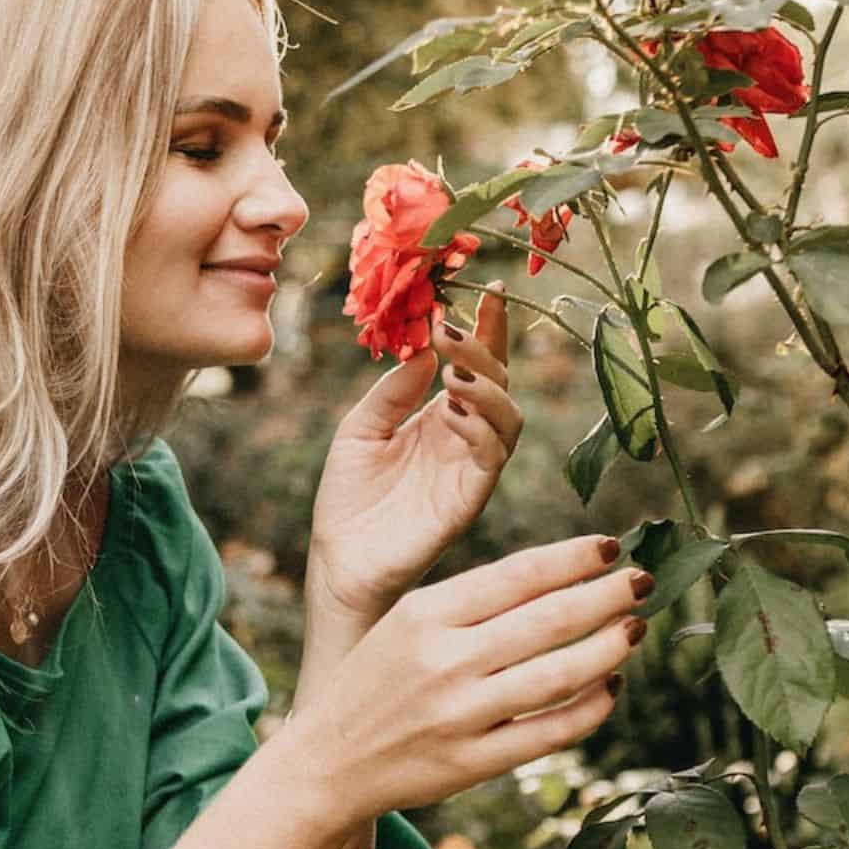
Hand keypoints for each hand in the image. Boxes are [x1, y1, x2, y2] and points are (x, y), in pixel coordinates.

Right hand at [291, 535, 650, 819]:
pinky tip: (610, 687)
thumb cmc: (374, 680)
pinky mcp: (474, 762)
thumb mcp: (405, 623)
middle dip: (607, 596)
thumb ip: (470, 603)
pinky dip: (591, 708)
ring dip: (609, 647)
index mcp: (424, 613)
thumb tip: (558, 579)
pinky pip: (552, 732)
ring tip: (635, 629)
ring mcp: (461, 714)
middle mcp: (444, 660)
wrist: (327, 759)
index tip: (613, 548)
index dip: (574, 559)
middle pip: (549, 619)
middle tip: (644, 582)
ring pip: (561, 675)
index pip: (518, 575)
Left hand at [307, 286, 521, 624]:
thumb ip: (395, 389)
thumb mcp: (363, 427)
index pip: (477, 364)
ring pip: (509, 419)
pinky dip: (480, 428)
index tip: (488, 288)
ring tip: (453, 371)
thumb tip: (426, 344)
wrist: (339, 560)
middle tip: (450, 329)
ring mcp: (471, 469)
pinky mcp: (469, 500)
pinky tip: (454, 410)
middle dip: (483, 350)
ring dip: (486, 388)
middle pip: (499, 383)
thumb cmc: (349, 496)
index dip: (488, 328)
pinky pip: (492, 459)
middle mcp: (465, 439)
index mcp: (441, 417)